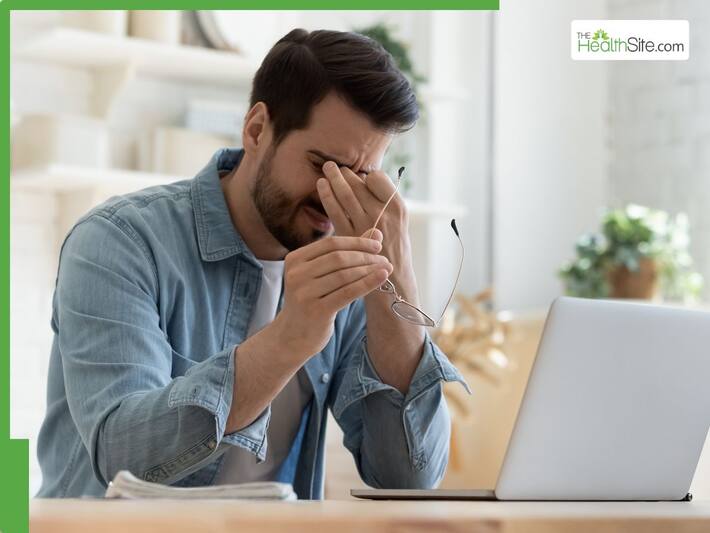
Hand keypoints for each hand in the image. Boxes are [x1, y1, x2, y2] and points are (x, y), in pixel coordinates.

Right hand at [272, 232, 392, 357]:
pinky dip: (368, 283)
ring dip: (369, 270)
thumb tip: (376, 233)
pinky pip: (348, 292)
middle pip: (338, 258)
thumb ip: (346, 253)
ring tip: (386, 269)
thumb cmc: (312, 300)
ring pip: (345, 275)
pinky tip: (382, 277)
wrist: (294, 335)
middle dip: (365, 256)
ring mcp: (304, 293)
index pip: (331, 244)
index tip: (377, 246)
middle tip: (384, 259)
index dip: (357, 242)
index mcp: (295, 259)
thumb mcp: (323, 275)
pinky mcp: (316, 310)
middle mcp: (296, 274)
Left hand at [317, 162, 416, 303]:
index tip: (358, 176)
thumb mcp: (397, 224)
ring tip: (326, 169)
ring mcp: (366, 225)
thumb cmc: (394, 251)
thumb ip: (383, 205)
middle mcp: (383, 214)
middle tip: (332, 165)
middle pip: (359, 185)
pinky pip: (336, 211)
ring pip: (346, 195)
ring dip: (334, 179)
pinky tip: (321, 187)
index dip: (366, 176)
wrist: (393, 282)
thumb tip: (363, 182)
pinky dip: (327, 196)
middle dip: (345, 173)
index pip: (378, 179)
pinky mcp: (350, 237)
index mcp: (397, 207)